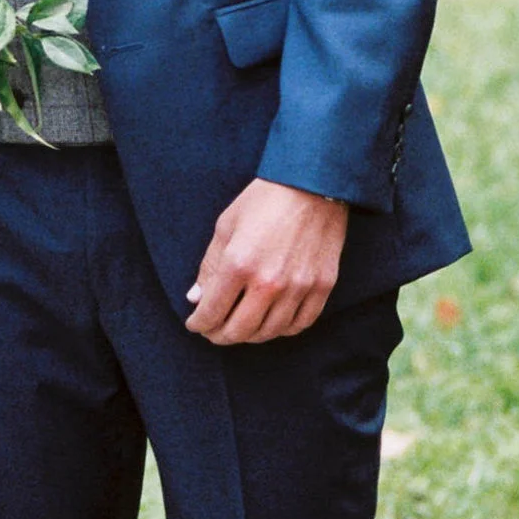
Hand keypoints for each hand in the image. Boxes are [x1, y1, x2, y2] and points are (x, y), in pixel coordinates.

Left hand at [187, 179, 348, 344]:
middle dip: (220, 336)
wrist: (313, 183)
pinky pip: (300, 324)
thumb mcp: (225, 226)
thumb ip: (209, 267)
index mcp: (239, 264)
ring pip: (270, 332)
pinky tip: (271, 322)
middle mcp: (269, 282)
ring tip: (241, 327)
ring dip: (250, 335)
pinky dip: (282, 329)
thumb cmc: (264, 200)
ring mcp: (299, 287)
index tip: (195, 324)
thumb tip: (196, 299)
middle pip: (239, 331)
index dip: (199, 324)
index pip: (212, 312)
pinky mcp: (322, 286)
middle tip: (214, 332)